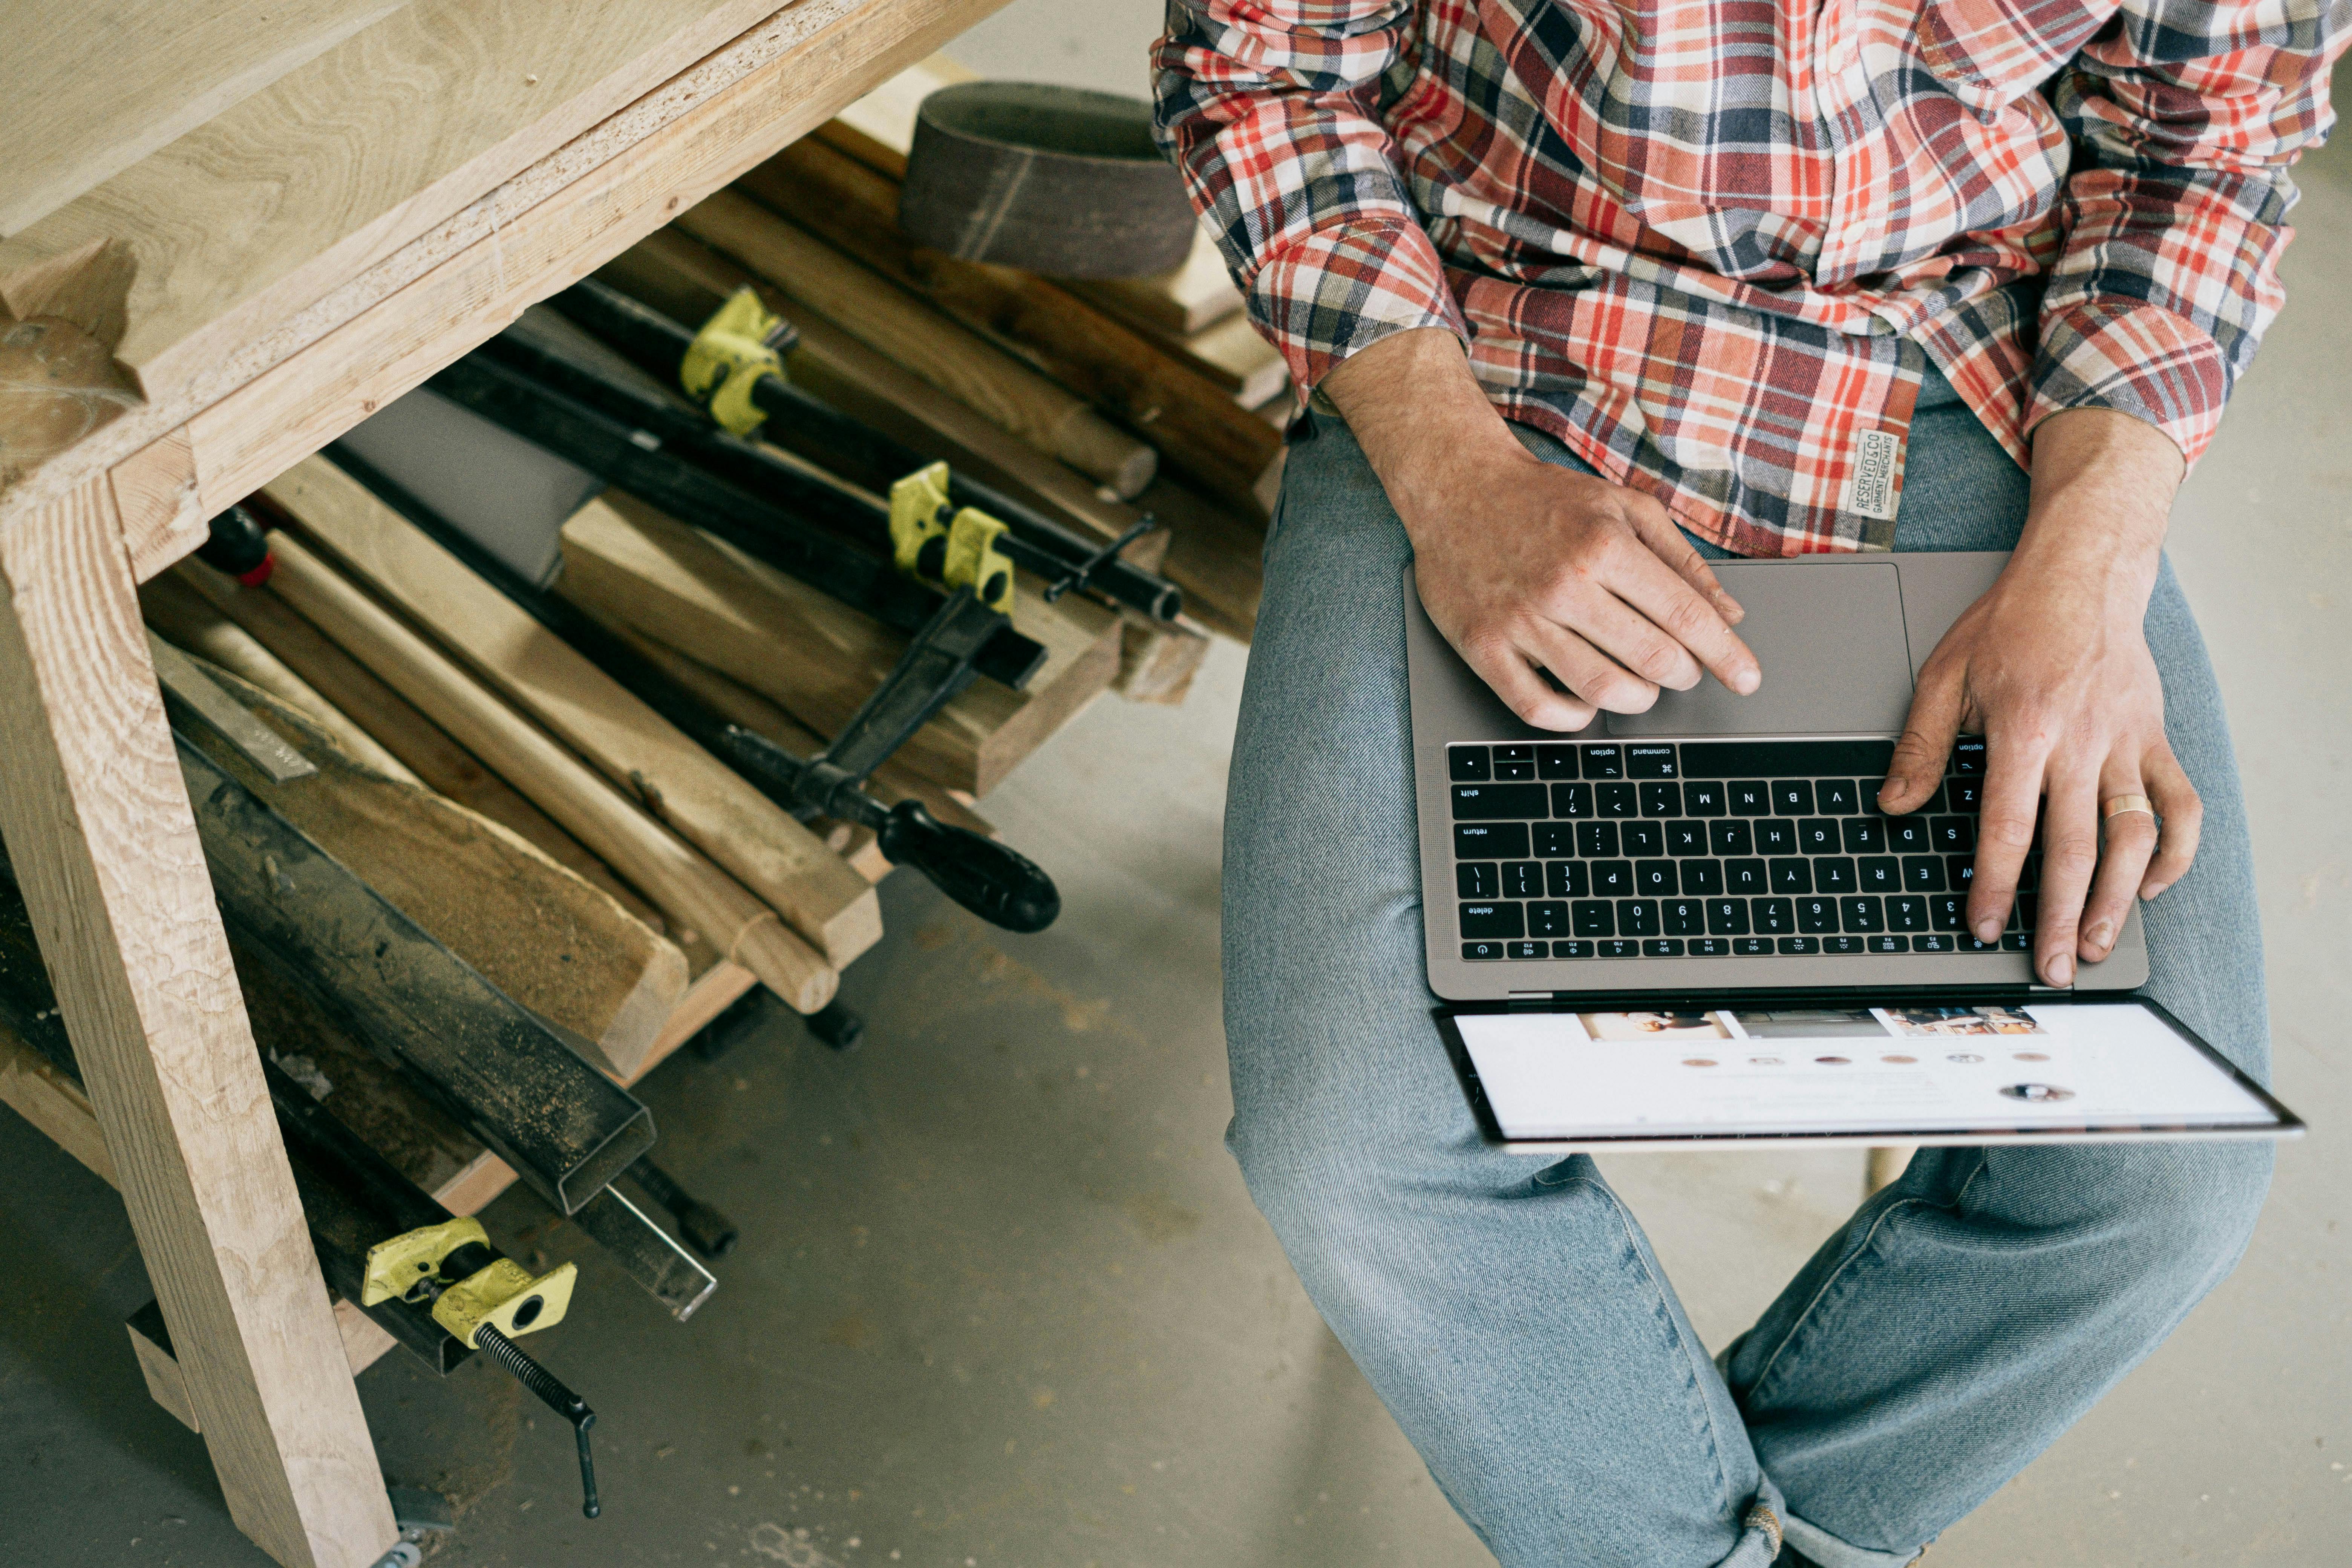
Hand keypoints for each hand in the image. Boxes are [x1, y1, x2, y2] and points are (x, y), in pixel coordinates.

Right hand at [1320, 329, 1758, 728]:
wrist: (1458, 487)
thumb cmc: (1545, 498)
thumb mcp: (1626, 507)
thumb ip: (1682, 559)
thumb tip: (1728, 614)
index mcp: (1606, 544)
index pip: (1685, 616)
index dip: (1725, 655)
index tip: (1746, 678)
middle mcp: (1564, 584)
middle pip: (1650, 659)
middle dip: (1682, 674)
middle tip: (1682, 671)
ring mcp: (1520, 619)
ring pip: (1599, 690)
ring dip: (1636, 698)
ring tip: (1639, 685)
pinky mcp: (1482, 645)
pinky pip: (1535, 707)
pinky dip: (1572, 718)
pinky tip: (1585, 703)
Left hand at [1877, 409, 2197, 984]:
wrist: (2081, 575)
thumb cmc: (2011, 624)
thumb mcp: (1945, 675)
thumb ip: (1920, 745)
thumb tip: (1892, 805)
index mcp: (2024, 729)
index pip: (2009, 827)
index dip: (1996, 884)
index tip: (1984, 925)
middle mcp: (2081, 743)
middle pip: (2072, 847)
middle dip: (2058, 915)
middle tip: (2048, 967)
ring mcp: (2126, 743)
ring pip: (2131, 837)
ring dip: (2116, 899)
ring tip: (2093, 944)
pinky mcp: (2154, 738)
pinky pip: (2179, 804)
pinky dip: (2174, 850)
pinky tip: (2150, 885)